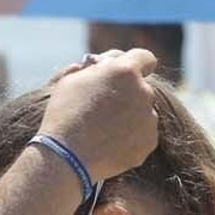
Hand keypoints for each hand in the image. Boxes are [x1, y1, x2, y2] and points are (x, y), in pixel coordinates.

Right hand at [39, 48, 159, 182]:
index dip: (137, 64)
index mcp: (125, 71)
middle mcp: (143, 92)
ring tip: (104, 129)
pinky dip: (131, 138)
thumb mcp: (72, 79)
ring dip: (130, 116)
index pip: (145, 58)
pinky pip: (143, 134)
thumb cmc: (64, 113)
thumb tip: (104, 64)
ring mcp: (149, 118)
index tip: (129, 73)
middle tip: (107, 107)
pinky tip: (110, 143)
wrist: (67, 156)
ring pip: (143, 112)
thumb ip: (95, 68)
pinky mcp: (149, 141)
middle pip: (142, 88)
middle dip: (128, 94)